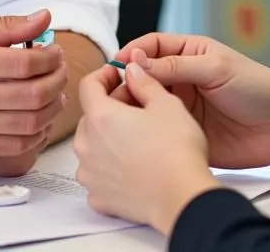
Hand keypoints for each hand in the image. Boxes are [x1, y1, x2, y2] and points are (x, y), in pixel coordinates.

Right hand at [0, 10, 66, 162]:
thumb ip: (3, 26)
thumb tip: (42, 18)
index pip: (23, 63)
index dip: (49, 58)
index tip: (54, 53)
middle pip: (31, 94)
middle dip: (57, 82)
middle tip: (61, 72)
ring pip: (27, 122)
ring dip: (52, 108)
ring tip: (56, 95)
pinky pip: (12, 146)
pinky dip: (35, 134)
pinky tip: (40, 121)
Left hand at [74, 62, 216, 234]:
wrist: (182, 200)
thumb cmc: (176, 151)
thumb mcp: (166, 103)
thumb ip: (143, 81)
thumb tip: (131, 69)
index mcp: (100, 117)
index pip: (88, 85)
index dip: (104, 75)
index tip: (118, 75)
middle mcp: (86, 145)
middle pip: (89, 116)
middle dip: (108, 106)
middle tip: (134, 106)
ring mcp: (90, 174)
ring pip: (91, 145)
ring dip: (106, 137)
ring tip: (134, 138)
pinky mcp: (98, 198)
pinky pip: (96, 174)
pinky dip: (108, 167)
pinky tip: (131, 165)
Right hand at [113, 33, 269, 169]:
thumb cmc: (257, 88)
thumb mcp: (215, 68)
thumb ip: (177, 65)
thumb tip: (138, 60)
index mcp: (189, 54)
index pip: (151, 47)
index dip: (132, 54)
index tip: (116, 65)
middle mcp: (182, 78)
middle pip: (144, 75)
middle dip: (127, 81)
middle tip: (113, 93)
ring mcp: (182, 106)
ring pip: (147, 102)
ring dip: (133, 105)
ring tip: (121, 114)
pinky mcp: (185, 132)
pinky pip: (159, 128)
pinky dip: (145, 129)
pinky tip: (136, 132)